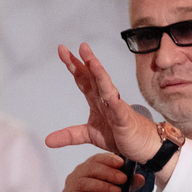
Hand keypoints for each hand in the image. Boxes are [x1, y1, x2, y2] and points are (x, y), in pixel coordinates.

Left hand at [45, 43, 163, 162]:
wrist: (143, 145)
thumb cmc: (119, 135)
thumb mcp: (89, 136)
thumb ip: (69, 135)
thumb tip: (47, 141)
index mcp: (96, 99)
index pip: (83, 78)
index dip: (73, 64)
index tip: (62, 50)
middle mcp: (105, 99)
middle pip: (93, 77)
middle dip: (84, 61)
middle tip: (75, 47)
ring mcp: (116, 107)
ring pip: (106, 87)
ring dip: (99, 74)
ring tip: (92, 61)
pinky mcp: (124, 119)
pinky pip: (118, 108)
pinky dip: (113, 101)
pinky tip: (110, 94)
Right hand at [61, 150, 139, 191]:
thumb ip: (127, 185)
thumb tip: (140, 179)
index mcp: (89, 169)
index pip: (97, 159)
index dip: (109, 159)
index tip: (121, 163)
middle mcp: (78, 176)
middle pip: (90, 168)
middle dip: (108, 173)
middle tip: (122, 179)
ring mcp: (71, 188)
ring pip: (84, 182)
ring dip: (102, 186)